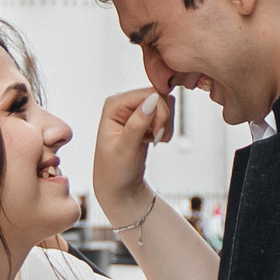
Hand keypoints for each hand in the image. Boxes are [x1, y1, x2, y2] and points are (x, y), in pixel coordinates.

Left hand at [94, 88, 169, 227]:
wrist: (120, 186)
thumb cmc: (115, 170)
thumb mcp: (125, 148)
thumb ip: (138, 124)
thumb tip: (152, 99)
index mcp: (114, 104)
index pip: (149, 93)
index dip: (159, 112)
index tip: (155, 134)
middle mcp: (124, 102)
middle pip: (159, 97)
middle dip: (163, 119)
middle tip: (155, 139)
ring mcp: (135, 109)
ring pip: (166, 105)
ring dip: (166, 125)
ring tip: (154, 141)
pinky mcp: (145, 117)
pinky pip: (166, 113)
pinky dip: (166, 128)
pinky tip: (154, 140)